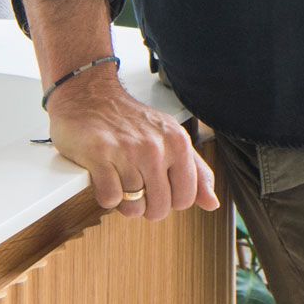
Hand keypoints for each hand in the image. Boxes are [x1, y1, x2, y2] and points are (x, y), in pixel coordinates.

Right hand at [45, 65, 218, 221]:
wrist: (90, 95)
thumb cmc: (130, 121)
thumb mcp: (170, 138)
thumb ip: (195, 172)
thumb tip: (212, 203)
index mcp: (177, 142)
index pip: (185, 198)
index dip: (169, 200)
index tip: (158, 187)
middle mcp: (155, 145)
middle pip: (159, 208)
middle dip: (146, 206)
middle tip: (136, 185)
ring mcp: (126, 150)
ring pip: (132, 206)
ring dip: (123, 199)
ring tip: (119, 176)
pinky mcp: (99, 155)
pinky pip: (109, 199)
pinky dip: (105, 194)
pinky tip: (105, 174)